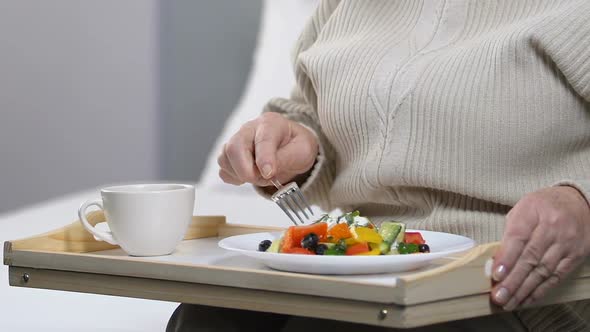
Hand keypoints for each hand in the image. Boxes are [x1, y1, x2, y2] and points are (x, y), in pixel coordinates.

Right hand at [217, 112, 318, 186]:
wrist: (290, 147)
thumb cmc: (295, 146)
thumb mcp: (302, 151)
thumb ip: (286, 159)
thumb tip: (267, 171)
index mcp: (270, 123)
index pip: (263, 140)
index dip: (264, 158)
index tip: (268, 173)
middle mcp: (249, 129)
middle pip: (234, 147)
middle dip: (245, 170)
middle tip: (262, 179)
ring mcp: (236, 141)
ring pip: (225, 159)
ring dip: (242, 175)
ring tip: (261, 176)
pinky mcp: (229, 155)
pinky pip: (223, 170)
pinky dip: (235, 178)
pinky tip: (250, 176)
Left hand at [491, 186, 589, 309]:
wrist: (578, 202)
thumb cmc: (542, 206)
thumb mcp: (522, 209)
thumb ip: (510, 232)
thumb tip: (496, 260)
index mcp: (534, 211)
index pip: (518, 237)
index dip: (507, 258)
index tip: (496, 275)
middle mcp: (552, 228)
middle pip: (531, 258)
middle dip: (513, 280)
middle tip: (499, 296)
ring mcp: (566, 243)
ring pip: (543, 271)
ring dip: (524, 289)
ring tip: (509, 302)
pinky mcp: (576, 256)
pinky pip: (557, 276)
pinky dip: (540, 290)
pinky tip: (527, 299)